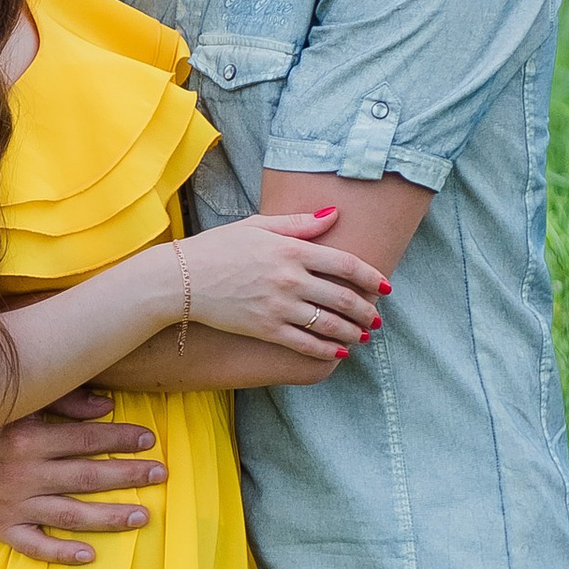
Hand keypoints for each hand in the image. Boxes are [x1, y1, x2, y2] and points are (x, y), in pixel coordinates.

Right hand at [0, 390, 167, 563]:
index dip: (120, 439)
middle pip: (86, 477)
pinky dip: (61, 552)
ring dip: (109, 516)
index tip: (149, 439)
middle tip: (161, 475)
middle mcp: (21, 474)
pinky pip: (33, 545)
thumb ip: (62, 401)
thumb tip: (107, 407)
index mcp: (27, 439)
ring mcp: (10, 504)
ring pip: (69, 514)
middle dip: (128, 475)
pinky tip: (90, 555)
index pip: (85, 440)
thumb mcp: (18, 402)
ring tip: (143, 516)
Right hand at [180, 210, 387, 363]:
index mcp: (292, 249)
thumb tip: (334, 215)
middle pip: (344, 298)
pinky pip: (305, 344)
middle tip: (377, 318)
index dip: (372, 277)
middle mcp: (290, 279)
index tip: (385, 287)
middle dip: (367, 311)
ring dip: (353, 332)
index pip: (346, 264)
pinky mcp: (266, 329)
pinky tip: (339, 353)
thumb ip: (299, 223)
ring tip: (364, 335)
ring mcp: (279, 306)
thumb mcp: (258, 226)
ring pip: (329, 324)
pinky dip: (327, 351)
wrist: (182, 279)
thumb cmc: (218, 248)